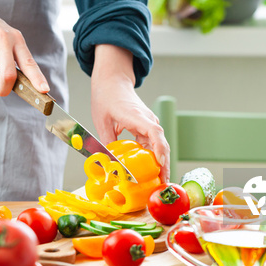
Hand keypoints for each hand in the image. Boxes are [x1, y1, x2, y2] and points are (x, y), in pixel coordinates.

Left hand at [90, 45, 169, 182]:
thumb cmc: (106, 97)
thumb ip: (106, 141)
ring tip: (158, 182)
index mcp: (136, 116)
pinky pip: (152, 143)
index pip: (154, 132)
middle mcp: (147, 120)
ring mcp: (148, 123)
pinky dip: (152, 157)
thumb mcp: (101, 120)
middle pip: (161, 143)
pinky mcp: (146, 127)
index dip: (159, 148)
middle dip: (164, 164)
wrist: (113, 82)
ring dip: (160, 163)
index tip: (161, 163)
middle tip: (162, 183)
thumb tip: (110, 163)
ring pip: (158, 145)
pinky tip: (149, 171)